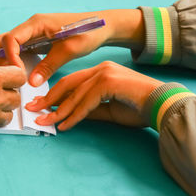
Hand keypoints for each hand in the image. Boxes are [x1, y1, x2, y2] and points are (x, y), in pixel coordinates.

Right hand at [0, 9, 144, 86]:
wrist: (102, 27)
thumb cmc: (88, 32)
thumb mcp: (69, 50)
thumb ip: (48, 66)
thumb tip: (31, 82)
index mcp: (37, 23)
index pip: (11, 39)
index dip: (11, 57)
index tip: (18, 73)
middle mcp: (31, 26)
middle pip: (5, 41)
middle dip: (3, 59)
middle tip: (10, 77)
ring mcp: (33, 33)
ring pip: (11, 46)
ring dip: (8, 61)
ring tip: (14, 77)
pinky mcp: (38, 41)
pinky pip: (21, 51)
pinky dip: (18, 62)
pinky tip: (22, 74)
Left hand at [25, 61, 162, 130]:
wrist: (162, 106)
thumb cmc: (139, 108)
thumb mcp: (108, 110)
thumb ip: (89, 110)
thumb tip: (69, 115)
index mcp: (100, 72)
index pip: (72, 83)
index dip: (55, 95)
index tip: (42, 107)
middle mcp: (101, 69)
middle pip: (68, 84)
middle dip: (49, 99)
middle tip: (33, 110)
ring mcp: (105, 73)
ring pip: (75, 94)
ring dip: (58, 110)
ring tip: (44, 121)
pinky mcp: (109, 81)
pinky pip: (87, 101)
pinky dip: (75, 115)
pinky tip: (65, 125)